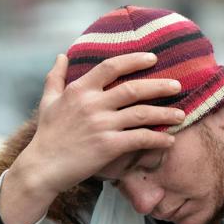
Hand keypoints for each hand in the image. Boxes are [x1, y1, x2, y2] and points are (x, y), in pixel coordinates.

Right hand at [0, 53, 182, 223]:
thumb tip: (61, 55)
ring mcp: (101, 125)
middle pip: (134, 89)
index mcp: (80, 90)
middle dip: (160, 86)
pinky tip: (169, 141)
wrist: (42, 168)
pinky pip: (140, 139)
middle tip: (177, 85)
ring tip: (181, 115)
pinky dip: (158, 139)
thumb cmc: (47, 135)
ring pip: (142, 114)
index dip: (135, 60)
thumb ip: (56, 77)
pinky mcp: (108, 146)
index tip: (153, 58)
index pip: (111, 66)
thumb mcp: (48, 101)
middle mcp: (92, 104)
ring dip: (165, 114)